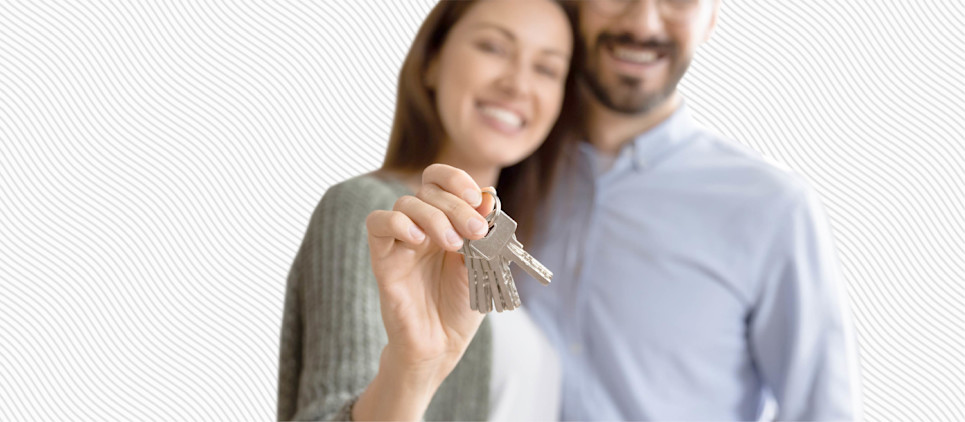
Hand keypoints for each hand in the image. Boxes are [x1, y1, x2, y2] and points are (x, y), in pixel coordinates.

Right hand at [365, 164, 495, 382]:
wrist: (442, 344)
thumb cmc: (461, 306)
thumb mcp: (483, 264)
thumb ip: (484, 231)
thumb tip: (489, 196)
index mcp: (446, 220)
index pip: (440, 180)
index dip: (456, 180)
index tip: (478, 199)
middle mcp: (421, 225)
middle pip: (428, 191)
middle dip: (457, 206)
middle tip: (475, 231)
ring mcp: (401, 240)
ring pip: (406, 203)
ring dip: (434, 216)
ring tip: (453, 244)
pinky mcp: (383, 258)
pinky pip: (377, 223)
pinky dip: (398, 223)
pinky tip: (419, 241)